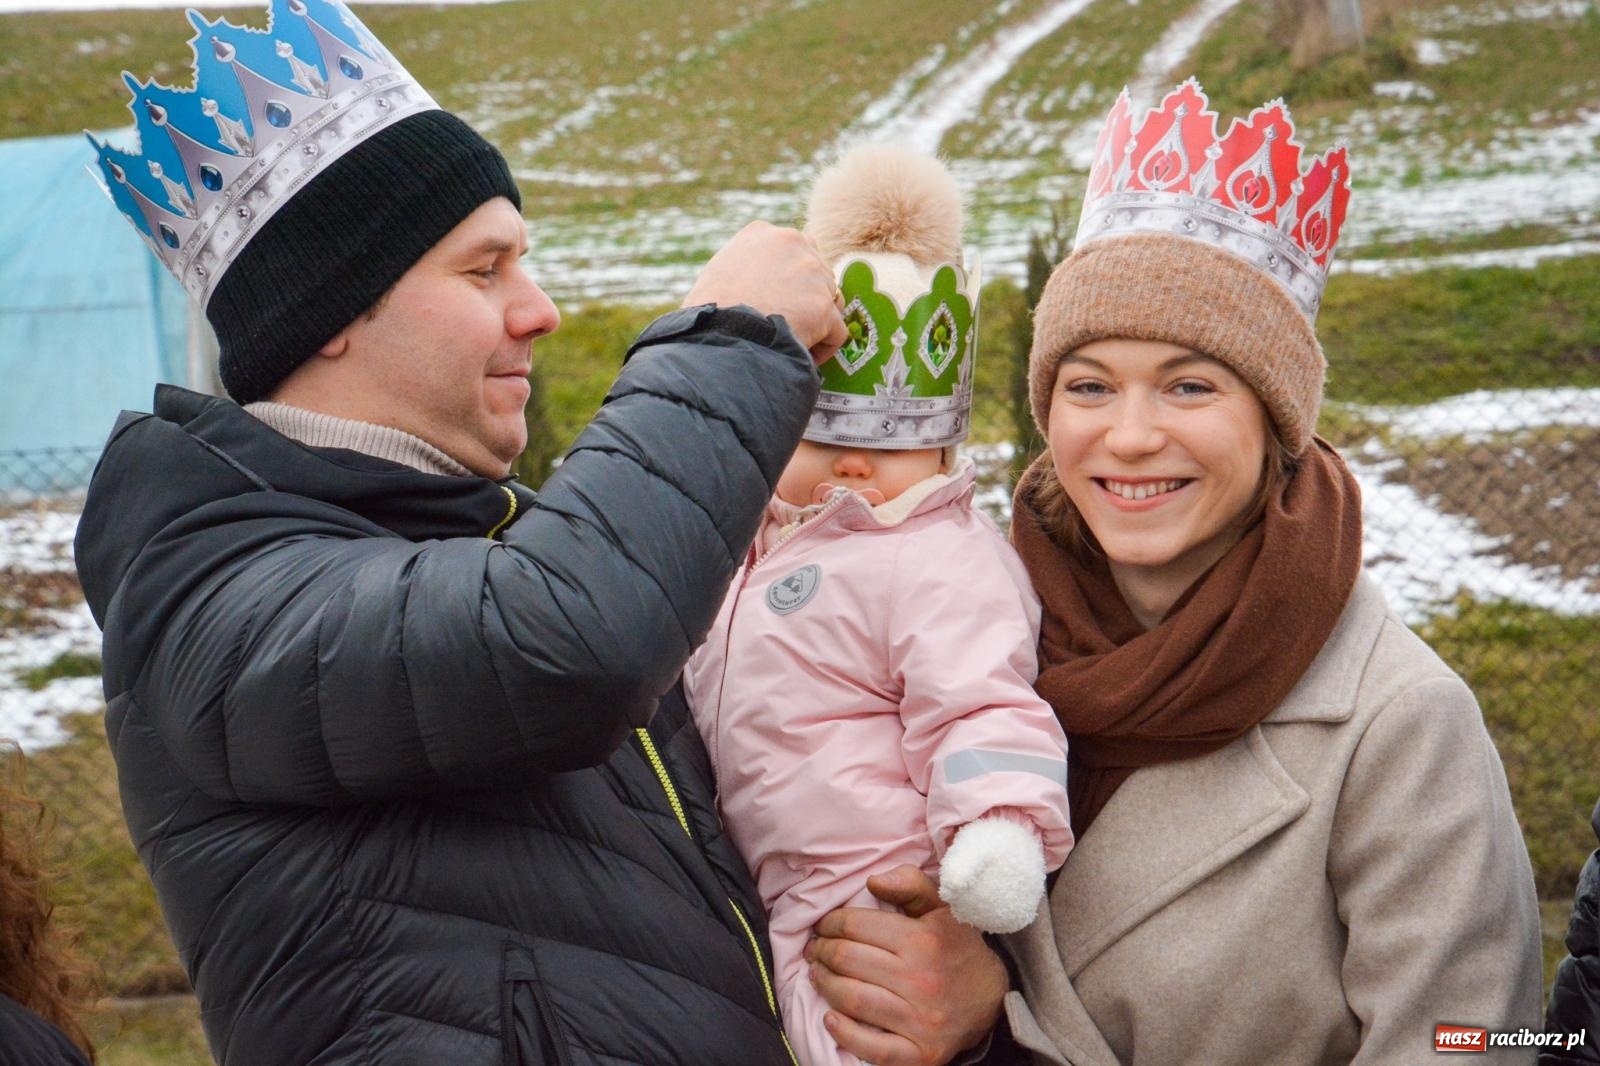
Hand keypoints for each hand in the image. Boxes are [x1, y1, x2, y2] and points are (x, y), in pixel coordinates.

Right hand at [682, 221, 846, 363]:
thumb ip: (745, 269)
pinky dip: (823, 348)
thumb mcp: (718, 274)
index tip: (777, 300)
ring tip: (795, 342)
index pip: (793, 249)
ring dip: (818, 322)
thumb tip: (755, 286)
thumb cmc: (708, 314)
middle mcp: (791, 243)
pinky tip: (804, 357)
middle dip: (807, 297)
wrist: (719, 337)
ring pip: (830, 299)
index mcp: (761, 233)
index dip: (788, 279)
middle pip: (816, 270)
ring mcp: (812, 273)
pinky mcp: (824, 307)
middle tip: (789, 322)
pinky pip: (837, 332)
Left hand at [806, 865, 1007, 1064]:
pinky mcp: (921, 1054)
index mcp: (924, 940)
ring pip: (853, 1000)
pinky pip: (872, 1049)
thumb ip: (910, 883)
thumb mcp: (943, 906)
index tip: (825, 926)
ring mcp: (921, 1021)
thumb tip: (872, 881)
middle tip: (816, 949)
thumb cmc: (957, 946)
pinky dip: (844, 1033)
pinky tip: (830, 1018)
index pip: (856, 926)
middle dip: (823, 951)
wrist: (991, 998)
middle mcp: (922, 980)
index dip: (831, 923)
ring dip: (824, 985)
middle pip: (848, 960)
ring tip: (818, 975)